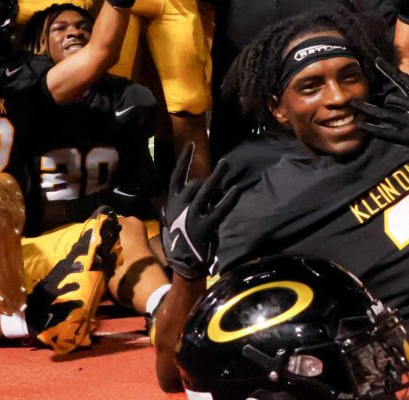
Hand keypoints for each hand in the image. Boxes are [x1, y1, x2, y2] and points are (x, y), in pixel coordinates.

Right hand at [160, 146, 242, 279]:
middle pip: (195, 184)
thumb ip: (183, 201)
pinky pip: (218, 210)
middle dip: (210, 177)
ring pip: (205, 191)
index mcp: (173, 203)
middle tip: (225, 164)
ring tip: (227, 164)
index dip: (184, 159)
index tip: (191, 144)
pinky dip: (228, 200)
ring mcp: (191, 216)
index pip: (176, 176)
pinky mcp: (204, 227)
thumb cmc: (181, 239)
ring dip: (217, 177)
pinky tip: (235, 190)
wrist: (184, 264)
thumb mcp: (175, 217)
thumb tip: (196, 185)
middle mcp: (180, 206)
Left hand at [350, 59, 408, 166]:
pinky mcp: (406, 136)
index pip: (402, 79)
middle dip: (382, 102)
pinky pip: (384, 131)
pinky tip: (360, 125)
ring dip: (368, 109)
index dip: (388, 70)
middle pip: (390, 98)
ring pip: (384, 112)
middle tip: (367, 102)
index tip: (377, 61)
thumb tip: (408, 94)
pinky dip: (371, 128)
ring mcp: (408, 120)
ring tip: (353, 106)